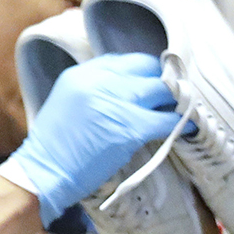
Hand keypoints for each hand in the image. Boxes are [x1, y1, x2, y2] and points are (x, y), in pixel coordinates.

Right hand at [0, 53, 177, 220]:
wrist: (44, 173)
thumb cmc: (56, 147)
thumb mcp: (68, 103)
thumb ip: (93, 91)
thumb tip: (127, 91)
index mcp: (81, 74)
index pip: (123, 60)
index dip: (144, 70)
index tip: (155, 79)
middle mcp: (98, 82)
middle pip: (145, 69)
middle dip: (164, 80)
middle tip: (176, 93)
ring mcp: (114, 103)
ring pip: (160, 90)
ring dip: (176, 99)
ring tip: (185, 107)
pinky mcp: (129, 128)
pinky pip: (164, 120)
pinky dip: (181, 123)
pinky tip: (189, 126)